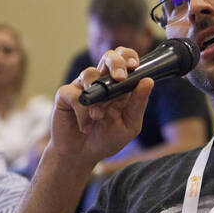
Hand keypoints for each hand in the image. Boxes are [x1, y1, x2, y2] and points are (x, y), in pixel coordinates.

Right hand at [46, 47, 152, 167]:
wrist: (81, 156)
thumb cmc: (106, 139)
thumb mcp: (129, 125)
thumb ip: (138, 104)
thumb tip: (148, 81)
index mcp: (119, 86)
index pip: (125, 60)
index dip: (129, 56)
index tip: (134, 65)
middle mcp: (101, 81)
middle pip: (108, 57)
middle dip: (115, 62)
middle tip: (120, 77)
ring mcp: (83, 86)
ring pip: (89, 73)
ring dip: (97, 97)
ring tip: (98, 117)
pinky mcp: (66, 95)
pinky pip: (74, 94)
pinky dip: (81, 110)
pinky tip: (84, 125)